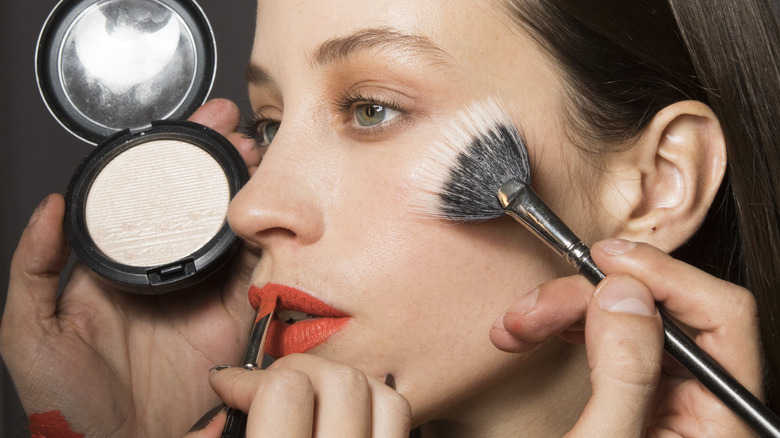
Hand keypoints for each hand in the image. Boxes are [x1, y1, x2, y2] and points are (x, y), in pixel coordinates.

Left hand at [0, 99, 261, 436]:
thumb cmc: (67, 404)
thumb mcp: (30, 333)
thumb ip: (35, 268)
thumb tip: (49, 208)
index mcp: (121, 268)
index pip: (150, 198)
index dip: (171, 159)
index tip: (193, 124)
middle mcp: (167, 273)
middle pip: (201, 204)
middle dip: (221, 161)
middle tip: (236, 132)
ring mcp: (204, 294)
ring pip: (235, 230)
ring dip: (251, 192)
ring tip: (260, 160)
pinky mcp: (234, 318)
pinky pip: (258, 276)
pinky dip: (273, 245)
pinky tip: (278, 217)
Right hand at [183, 354, 411, 437]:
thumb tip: (216, 419)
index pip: (285, 391)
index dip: (246, 379)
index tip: (228, 384)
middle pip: (339, 380)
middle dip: (293, 370)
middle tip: (266, 386)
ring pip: (381, 391)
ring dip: (340, 381)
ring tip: (311, 395)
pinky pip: (400, 414)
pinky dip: (374, 399)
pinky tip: (344, 412)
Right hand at [490, 239, 762, 436]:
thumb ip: (626, 374)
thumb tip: (624, 293)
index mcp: (723, 424)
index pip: (722, 317)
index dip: (665, 276)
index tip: (606, 262)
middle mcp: (704, 408)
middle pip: (666, 313)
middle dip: (594, 298)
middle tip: (539, 307)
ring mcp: (667, 404)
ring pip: (629, 322)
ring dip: (567, 312)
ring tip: (518, 325)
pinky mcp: (632, 402)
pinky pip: (607, 343)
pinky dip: (566, 329)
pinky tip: (534, 332)